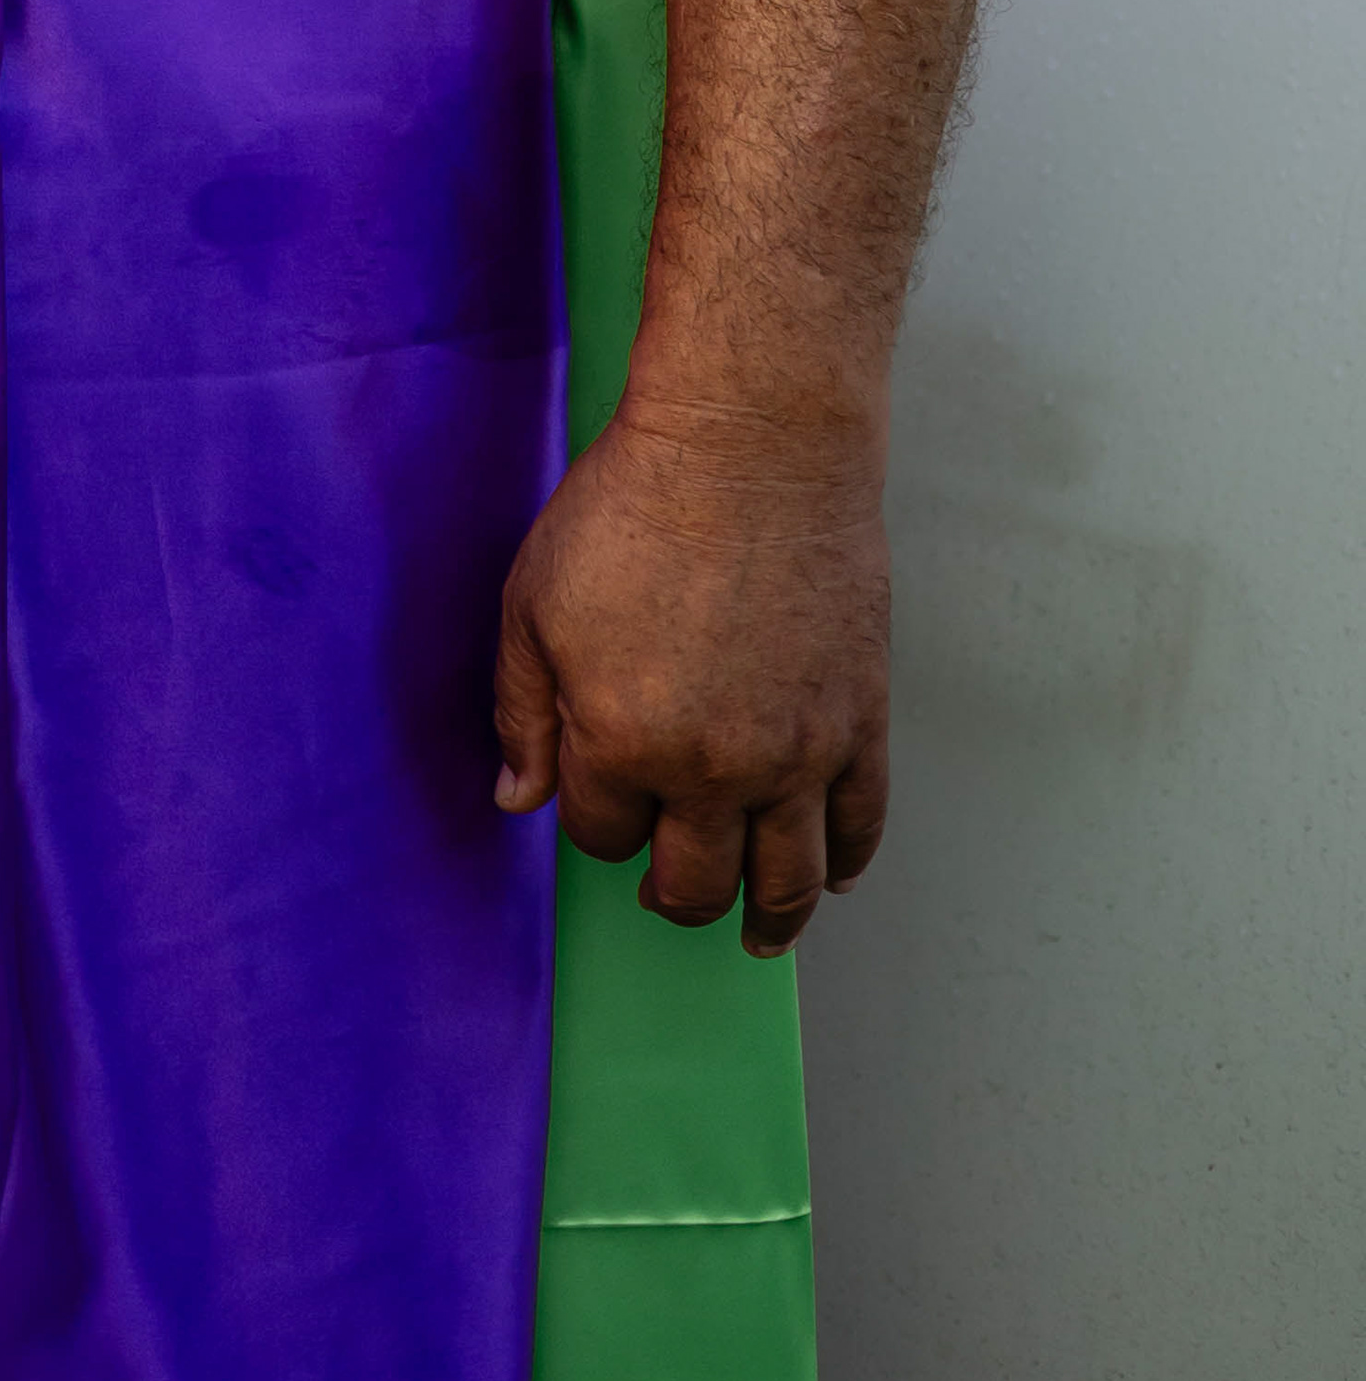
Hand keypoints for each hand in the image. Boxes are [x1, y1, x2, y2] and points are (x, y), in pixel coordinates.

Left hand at [492, 394, 889, 957]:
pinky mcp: (860, 723)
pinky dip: (848, 864)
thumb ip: (521, 713)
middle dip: (673, 891)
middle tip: (668, 889)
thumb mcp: (533, 603)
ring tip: (754, 933)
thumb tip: (517, 801)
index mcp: (624, 742)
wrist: (750, 446)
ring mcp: (798, 753)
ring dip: (768, 919)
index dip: (596, 817)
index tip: (600, 790)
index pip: (603, 834)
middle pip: (696, 882)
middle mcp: (715, 769)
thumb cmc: (629, 509)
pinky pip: (862, 826)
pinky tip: (833, 877)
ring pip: (788, 882)